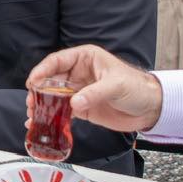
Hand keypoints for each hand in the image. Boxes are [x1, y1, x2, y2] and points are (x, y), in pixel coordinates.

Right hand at [26, 45, 162, 132]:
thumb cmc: (137, 87)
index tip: (33, 82)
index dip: (43, 70)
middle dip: (39, 91)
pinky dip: (52, 117)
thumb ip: (94, 93)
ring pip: (53, 96)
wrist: (151, 108)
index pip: (58, 61)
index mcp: (85, 58)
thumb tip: (74, 103)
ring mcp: (79, 91)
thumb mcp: (116, 85)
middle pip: (51, 80)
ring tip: (33, 115)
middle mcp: (78, 73)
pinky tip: (42, 123)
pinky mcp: (82, 107)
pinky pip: (62, 111)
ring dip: (42, 105)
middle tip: (31, 103)